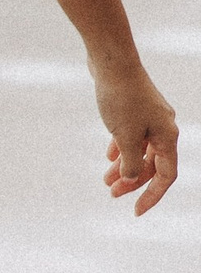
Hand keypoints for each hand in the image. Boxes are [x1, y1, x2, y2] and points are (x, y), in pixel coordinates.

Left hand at [97, 62, 178, 214]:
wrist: (111, 61)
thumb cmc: (120, 97)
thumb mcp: (125, 136)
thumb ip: (131, 162)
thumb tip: (131, 178)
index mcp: (167, 136)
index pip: (165, 175)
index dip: (152, 195)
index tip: (136, 212)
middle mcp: (163, 127)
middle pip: (152, 164)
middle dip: (133, 181)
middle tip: (111, 194)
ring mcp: (149, 117)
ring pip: (140, 150)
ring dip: (124, 166)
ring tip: (105, 180)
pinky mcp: (135, 108)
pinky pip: (132, 135)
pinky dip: (121, 148)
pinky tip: (109, 156)